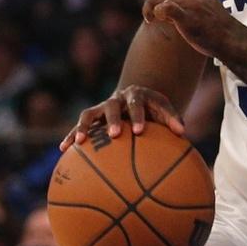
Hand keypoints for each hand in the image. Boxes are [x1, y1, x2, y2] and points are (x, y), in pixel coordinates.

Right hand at [59, 85, 185, 150]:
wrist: (135, 100)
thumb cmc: (153, 112)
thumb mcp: (164, 112)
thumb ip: (172, 120)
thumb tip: (183, 133)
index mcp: (137, 96)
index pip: (138, 103)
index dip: (138, 116)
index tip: (139, 131)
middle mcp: (117, 99)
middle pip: (112, 107)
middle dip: (113, 120)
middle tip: (115, 135)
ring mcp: (101, 108)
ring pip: (89, 114)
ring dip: (85, 127)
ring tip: (81, 142)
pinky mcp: (91, 118)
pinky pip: (78, 127)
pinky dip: (71, 136)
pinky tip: (64, 149)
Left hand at [132, 0, 240, 57]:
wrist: (226, 36)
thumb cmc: (204, 17)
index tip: (168, 8)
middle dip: (153, 6)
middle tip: (164, 18)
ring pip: (153, 0)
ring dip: (153, 14)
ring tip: (164, 21)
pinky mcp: (188, 13)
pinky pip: (162, 8)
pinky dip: (158, 14)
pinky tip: (167, 20)